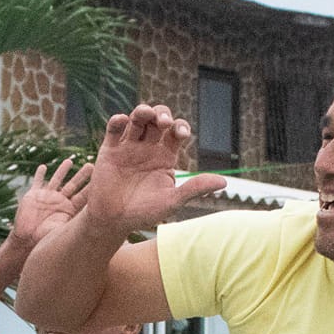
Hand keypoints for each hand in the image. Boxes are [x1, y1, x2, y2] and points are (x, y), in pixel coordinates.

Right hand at [8, 159, 92, 249]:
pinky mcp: (33, 195)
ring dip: (62, 170)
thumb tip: (81, 225)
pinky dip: (39, 175)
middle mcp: (59, 201)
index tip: (100, 179)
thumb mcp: (58, 231)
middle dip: (81, 176)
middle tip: (91, 166)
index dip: (90, 188)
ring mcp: (47, 197)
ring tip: (69, 161)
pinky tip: (43, 167)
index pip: (82, 197)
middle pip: (73, 185)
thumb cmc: (43, 238)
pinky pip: (37, 182)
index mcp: (68, 209)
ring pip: (56, 180)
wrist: (26, 239)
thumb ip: (67, 226)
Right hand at [82, 104, 227, 233]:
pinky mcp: (109, 150)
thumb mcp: (171, 202)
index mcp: (165, 156)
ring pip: (137, 119)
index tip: (181, 134)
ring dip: (143, 111)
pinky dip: (118, 120)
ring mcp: (128, 147)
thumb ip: (195, 189)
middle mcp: (148, 148)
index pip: (176, 131)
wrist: (113, 222)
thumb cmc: (144, 214)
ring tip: (145, 114)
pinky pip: (114, 129)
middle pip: (157, 119)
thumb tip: (224, 182)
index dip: (180, 126)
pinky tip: (123, 120)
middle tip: (163, 122)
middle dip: (162, 114)